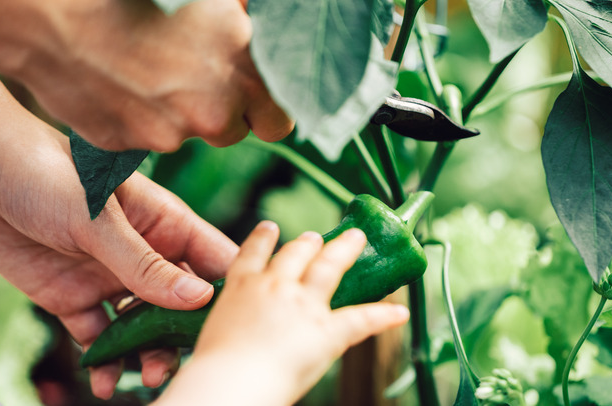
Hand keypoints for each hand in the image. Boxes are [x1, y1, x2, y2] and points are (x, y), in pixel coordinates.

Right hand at [0, 0, 292, 151]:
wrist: (50, 5)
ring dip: (179, 112)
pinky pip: (143, 137)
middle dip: (222, 109)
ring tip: (150, 66)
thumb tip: (275, 7)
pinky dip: (137, 114)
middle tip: (196, 72)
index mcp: (246, 71)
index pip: (279, 122)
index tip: (249, 87)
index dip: (265, 105)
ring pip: (186, 134)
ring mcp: (169, 133)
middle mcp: (214, 111)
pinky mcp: (126, 144)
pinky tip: (118, 76)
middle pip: (232, 131)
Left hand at [0, 70, 238, 397]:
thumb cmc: (44, 172)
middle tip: (187, 362)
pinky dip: (104, 360)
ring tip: (147, 376)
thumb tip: (199, 298)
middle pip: (183, 302)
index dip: (232, 290)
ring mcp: (110, 278)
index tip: (241, 323)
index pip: (214, 259)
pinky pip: (98, 336)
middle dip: (188, 334)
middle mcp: (145, 254)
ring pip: (144, 326)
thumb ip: (144, 263)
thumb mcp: (98, 218)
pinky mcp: (74, 298)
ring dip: (149, 353)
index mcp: (166, 223)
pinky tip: (103, 379)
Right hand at [155, 222, 409, 405]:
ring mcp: (304, 305)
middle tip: (316, 236)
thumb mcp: (214, 333)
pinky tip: (398, 313)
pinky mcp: (328, 330)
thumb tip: (240, 332)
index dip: (263, 238)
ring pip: (329, 268)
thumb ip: (233, 323)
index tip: (269, 228)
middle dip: (308, 243)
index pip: (253, 253)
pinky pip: (362, 319)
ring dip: (345, 251)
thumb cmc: (213, 368)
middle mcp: (275, 286)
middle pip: (296, 254)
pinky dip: (383, 316)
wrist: (230, 383)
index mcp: (242, 287)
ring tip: (356, 239)